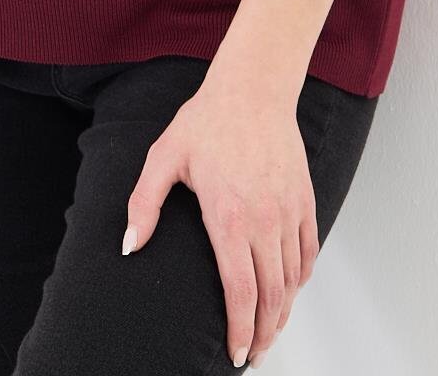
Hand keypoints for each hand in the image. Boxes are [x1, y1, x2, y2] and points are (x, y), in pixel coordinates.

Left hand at [121, 70, 319, 366]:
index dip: (239, 330)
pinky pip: (308, 251)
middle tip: (253, 355)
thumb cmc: (206, 121)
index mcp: (227, 217)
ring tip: (269, 332)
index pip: (239, 292)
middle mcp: (263, 221)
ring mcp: (287, 211)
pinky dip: (301, 279)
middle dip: (262, 334)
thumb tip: (129, 246)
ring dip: (282, 312)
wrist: (253, 88)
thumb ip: (144, 204)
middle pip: (270, 296)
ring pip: (292, 279)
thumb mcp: (164, 157)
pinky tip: (290, 291)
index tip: (236, 355)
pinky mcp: (304, 199)